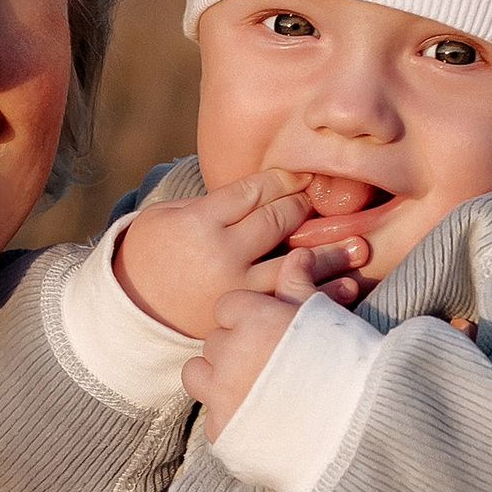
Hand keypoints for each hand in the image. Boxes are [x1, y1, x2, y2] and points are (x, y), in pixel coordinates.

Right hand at [115, 171, 368, 345]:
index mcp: (200, 222)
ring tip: (358, 247)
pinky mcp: (244, 314)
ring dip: (329, 254)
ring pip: (292, 263)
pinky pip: (288, 300)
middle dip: (305, 208)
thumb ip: (214, 203)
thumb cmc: (153, 254)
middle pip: (278, 221)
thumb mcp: (168, 216)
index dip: (283, 181)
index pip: (254, 192)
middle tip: (325, 203)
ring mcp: (236, 287)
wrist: (133, 311)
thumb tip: (263, 186)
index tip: (302, 177)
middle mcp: (221, 253)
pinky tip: (345, 287)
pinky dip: (319, 293)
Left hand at [182, 267, 346, 436]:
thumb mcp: (325, 317)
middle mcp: (232, 354)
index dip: (248, 319)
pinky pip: (211, 416)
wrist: (363, 424)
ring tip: (250, 388)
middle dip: (235, 349)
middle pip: (215, 341)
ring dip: (216, 378)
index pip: (228, 307)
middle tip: (268, 364)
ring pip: (197, 374)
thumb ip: (300, 285)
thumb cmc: (348, 364)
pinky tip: (257, 420)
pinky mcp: (223, 430)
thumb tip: (297, 254)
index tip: (268, 332)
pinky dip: (229, 417)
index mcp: (254, 320)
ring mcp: (223, 395)